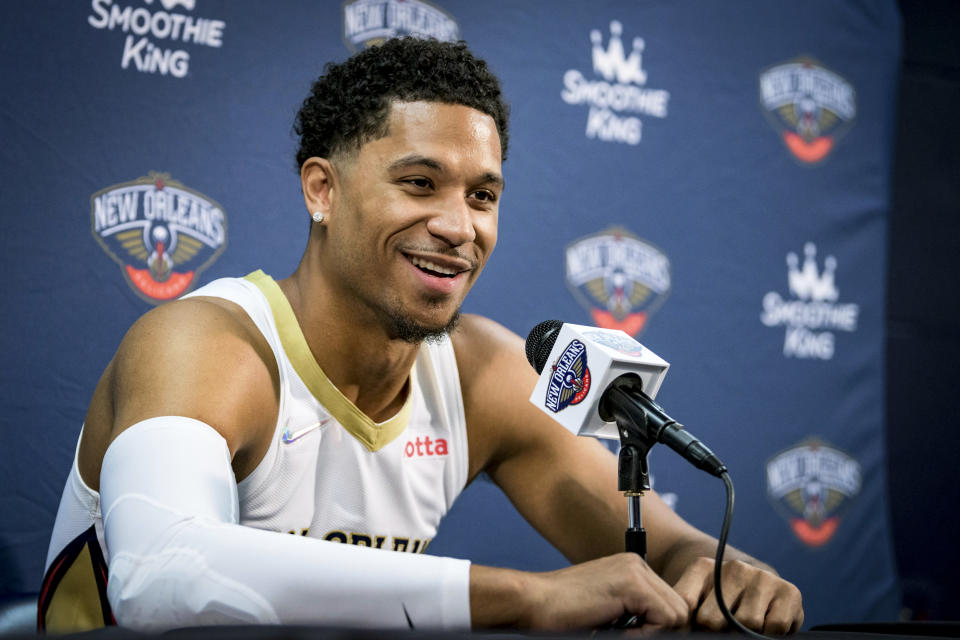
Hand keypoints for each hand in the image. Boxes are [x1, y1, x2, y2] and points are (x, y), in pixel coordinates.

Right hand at [521, 553, 689, 632]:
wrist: (534, 601)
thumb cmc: (562, 612)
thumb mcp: (608, 610)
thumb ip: (635, 613)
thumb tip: (666, 628)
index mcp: (632, 569)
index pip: (669, 603)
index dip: (657, 627)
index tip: (631, 633)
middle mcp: (637, 564)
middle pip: (678, 607)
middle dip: (660, 630)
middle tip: (626, 634)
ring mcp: (636, 571)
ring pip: (677, 614)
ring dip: (653, 632)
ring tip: (620, 632)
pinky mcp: (633, 585)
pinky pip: (665, 619)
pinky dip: (646, 634)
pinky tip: (617, 631)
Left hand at [672, 557, 802, 633]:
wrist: (756, 589)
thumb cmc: (718, 602)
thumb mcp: (693, 599)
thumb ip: (682, 608)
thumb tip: (675, 628)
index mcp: (703, 567)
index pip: (685, 603)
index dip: (689, 624)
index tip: (695, 625)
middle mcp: (734, 568)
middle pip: (713, 620)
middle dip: (717, 631)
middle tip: (723, 627)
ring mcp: (762, 577)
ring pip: (748, 623)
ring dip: (745, 633)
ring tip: (743, 625)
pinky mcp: (789, 590)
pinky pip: (776, 626)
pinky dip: (770, 633)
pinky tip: (765, 624)